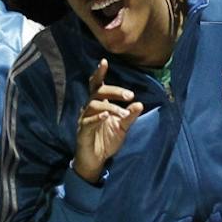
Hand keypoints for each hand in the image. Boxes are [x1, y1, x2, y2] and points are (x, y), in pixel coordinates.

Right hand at [75, 60, 143, 181]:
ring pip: (94, 105)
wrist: (96, 161)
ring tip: (124, 113)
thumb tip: (140, 103)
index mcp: (99, 105)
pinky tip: (106, 116)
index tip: (104, 61)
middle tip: (130, 95)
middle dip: (114, 91)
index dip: (99, 73)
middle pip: (98, 92)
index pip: (97, 85)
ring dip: (111, 107)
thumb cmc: (106, 141)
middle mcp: (89, 109)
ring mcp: (84, 119)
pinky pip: (87, 122)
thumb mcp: (122, 128)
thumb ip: (129, 116)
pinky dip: (97, 117)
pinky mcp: (82, 132)